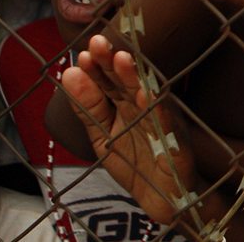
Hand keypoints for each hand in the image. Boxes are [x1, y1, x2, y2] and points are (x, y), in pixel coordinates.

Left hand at [61, 35, 198, 225]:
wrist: (165, 200)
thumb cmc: (136, 165)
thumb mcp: (103, 137)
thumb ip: (87, 108)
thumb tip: (69, 72)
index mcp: (123, 105)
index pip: (106, 82)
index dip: (95, 68)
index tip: (82, 54)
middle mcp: (142, 108)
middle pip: (125, 82)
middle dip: (111, 62)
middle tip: (97, 43)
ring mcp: (160, 122)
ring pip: (146, 95)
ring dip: (134, 77)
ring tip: (121, 58)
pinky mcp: (174, 141)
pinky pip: (165, 123)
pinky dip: (157, 108)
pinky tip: (147, 94)